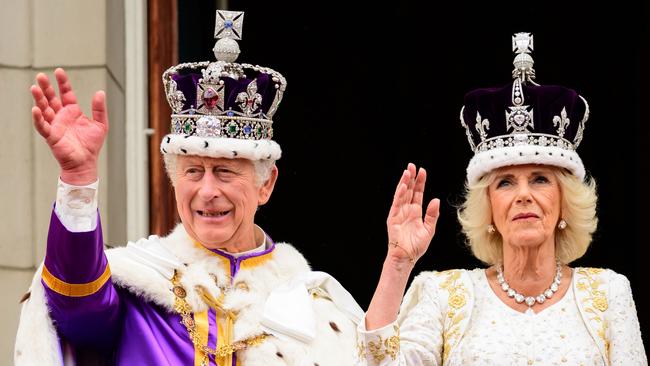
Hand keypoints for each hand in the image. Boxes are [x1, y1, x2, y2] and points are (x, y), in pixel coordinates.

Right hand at [31, 68, 108, 184]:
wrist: (86, 162)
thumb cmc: (91, 145)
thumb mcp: (101, 124)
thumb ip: (99, 109)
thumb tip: (100, 92)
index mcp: (72, 111)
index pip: (66, 93)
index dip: (62, 83)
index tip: (59, 71)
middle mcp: (61, 116)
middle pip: (51, 98)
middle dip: (46, 87)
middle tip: (41, 76)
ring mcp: (55, 125)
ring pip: (44, 109)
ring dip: (39, 99)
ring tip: (35, 88)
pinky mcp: (51, 136)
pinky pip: (42, 125)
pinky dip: (38, 118)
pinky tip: (35, 109)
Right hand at [386, 163, 439, 265]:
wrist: (406, 257)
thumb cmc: (416, 246)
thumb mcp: (429, 229)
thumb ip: (432, 215)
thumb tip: (436, 200)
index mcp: (416, 212)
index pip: (418, 193)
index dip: (420, 182)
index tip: (422, 171)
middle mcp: (407, 210)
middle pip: (409, 191)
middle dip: (411, 178)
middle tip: (413, 166)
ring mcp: (399, 213)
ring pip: (402, 194)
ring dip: (404, 183)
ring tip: (407, 172)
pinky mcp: (393, 218)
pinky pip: (396, 204)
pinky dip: (399, 195)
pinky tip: (403, 186)